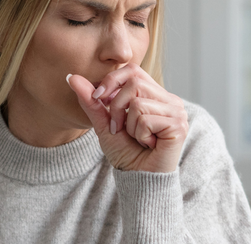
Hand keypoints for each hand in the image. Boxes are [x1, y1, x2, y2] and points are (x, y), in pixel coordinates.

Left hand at [67, 64, 188, 172]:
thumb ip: (91, 101)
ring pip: (138, 102)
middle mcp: (170, 99)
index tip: (99, 99)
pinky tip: (148, 144)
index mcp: (155, 94)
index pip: (132, 70)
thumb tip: (71, 76)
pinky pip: (145, 119)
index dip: (112, 81)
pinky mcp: (178, 125)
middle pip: (134, 82)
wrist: (139, 180)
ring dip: (129, 125)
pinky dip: (139, 134)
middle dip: (117, 107)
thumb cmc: (126, 153)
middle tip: (119, 128)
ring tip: (138, 138)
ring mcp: (177, 111)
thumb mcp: (104, 124)